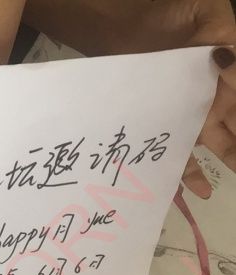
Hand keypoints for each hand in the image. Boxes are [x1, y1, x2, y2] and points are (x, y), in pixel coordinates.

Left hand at [121, 0, 235, 198]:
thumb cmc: (165, 11)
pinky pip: (171, 151)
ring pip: (209, 143)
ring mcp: (182, 111)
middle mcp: (210, 95)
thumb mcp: (209, 17)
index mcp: (228, 70)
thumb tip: (235, 65)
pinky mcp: (155, 123)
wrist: (115, 20)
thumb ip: (233, 45)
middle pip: (233, 128)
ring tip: (229, 184)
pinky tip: (199, 192)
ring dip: (223, 162)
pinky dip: (185, 172)